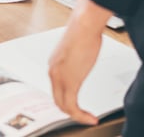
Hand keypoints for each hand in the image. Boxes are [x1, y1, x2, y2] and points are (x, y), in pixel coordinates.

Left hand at [48, 0, 111, 125]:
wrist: (84, 25)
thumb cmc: (83, 31)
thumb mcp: (76, 50)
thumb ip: (76, 61)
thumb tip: (83, 62)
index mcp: (54, 65)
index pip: (56, 90)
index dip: (67, 100)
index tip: (78, 106)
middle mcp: (53, 72)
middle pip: (58, 101)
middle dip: (71, 111)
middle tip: (84, 116)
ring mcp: (60, 77)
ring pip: (64, 106)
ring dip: (77, 116)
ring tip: (89, 119)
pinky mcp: (70, 81)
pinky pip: (72, 106)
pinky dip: (81, 115)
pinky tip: (90, 117)